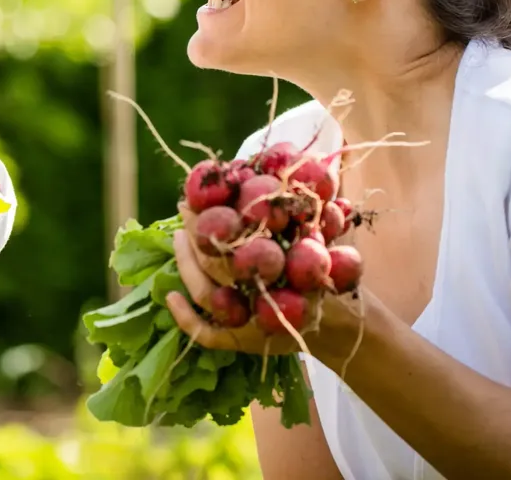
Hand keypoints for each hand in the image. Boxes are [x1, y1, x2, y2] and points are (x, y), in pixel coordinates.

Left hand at [165, 201, 362, 358]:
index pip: (240, 241)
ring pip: (206, 294)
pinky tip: (170, 296)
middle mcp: (262, 297)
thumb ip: (317, 215)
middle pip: (218, 265)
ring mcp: (249, 323)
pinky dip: (185, 317)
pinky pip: (206, 334)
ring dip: (185, 264)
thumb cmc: (328, 278)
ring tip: (176, 235)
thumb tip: (312, 168)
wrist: (340, 327)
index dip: (219, 217)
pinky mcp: (239, 342)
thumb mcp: (325, 243)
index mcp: (282, 272)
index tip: (205, 194)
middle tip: (186, 207)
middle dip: (198, 234)